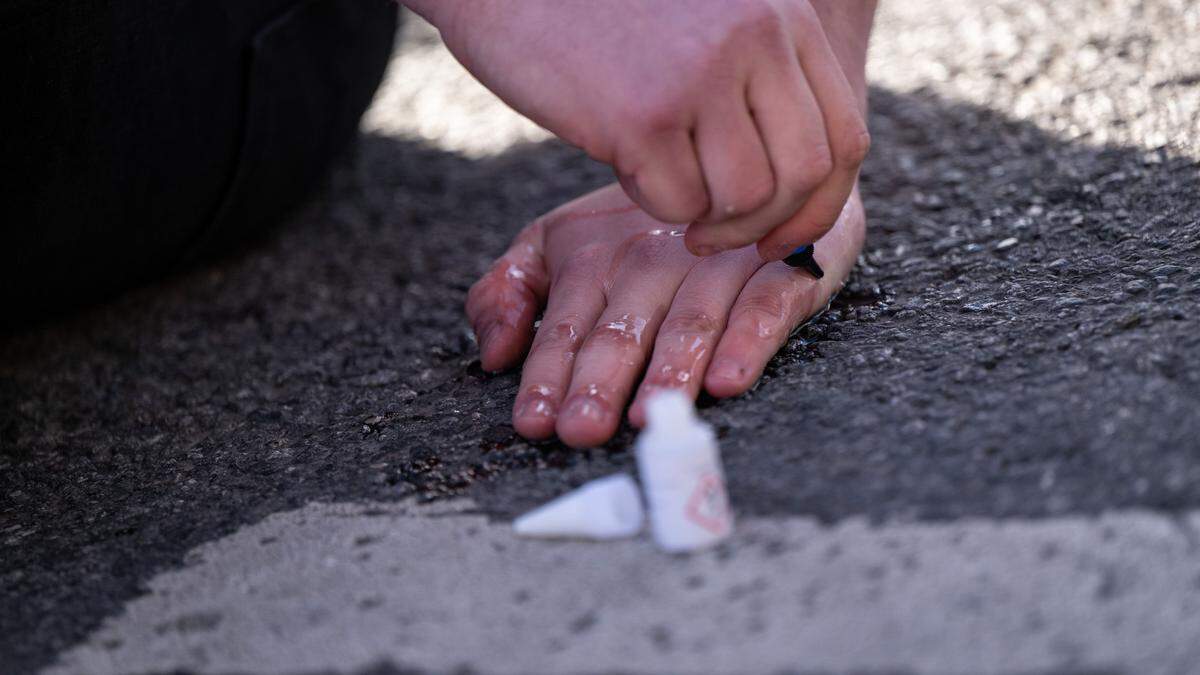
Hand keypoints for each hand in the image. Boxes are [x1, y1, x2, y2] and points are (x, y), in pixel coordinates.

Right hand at [411, 0, 871, 260]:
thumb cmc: (603, 12)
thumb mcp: (708, 24)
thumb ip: (761, 82)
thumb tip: (799, 185)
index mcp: (782, 19)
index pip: (844, 137)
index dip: (820, 204)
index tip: (781, 233)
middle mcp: (755, 41)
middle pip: (805, 175)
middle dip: (768, 225)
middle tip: (719, 236)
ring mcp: (701, 76)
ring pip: (745, 198)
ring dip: (708, 221)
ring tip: (668, 192)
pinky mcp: (643, 115)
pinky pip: (678, 202)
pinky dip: (655, 203)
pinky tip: (625, 164)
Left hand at [465, 183, 864, 446]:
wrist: (746, 166)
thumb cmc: (643, 227)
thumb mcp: (561, 246)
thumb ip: (512, 292)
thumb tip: (494, 354)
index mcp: (593, 258)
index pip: (566, 325)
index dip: (548, 374)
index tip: (534, 421)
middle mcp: (651, 260)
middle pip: (624, 328)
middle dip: (600, 380)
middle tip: (583, 429)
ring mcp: (718, 262)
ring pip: (691, 321)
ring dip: (670, 370)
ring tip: (651, 415)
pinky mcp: (780, 267)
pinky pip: (765, 305)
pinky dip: (748, 341)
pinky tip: (728, 378)